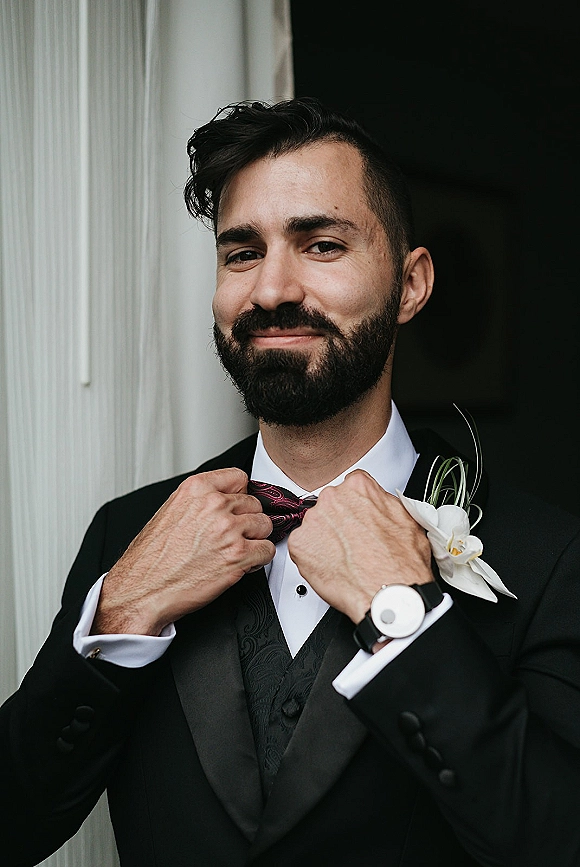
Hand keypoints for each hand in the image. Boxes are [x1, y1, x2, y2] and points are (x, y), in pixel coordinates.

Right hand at [92, 468, 274, 635]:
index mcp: (196, 489)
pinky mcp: (238, 555)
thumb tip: (225, 499)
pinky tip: (241, 564)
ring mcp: (228, 529)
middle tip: (232, 536)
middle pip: (254, 503)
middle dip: (246, 521)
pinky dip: (258, 560)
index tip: (236, 507)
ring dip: (255, 540)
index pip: (239, 478)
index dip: (239, 495)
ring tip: (234, 550)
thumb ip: (200, 500)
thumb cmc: (152, 558)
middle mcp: (214, 505)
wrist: (143, 590)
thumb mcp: (171, 511)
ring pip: (264, 525)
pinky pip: (267, 550)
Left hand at [287, 470, 432, 623]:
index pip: (350, 487)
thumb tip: (376, 502)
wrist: (388, 595)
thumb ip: (383, 502)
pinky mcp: (299, 544)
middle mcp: (332, 498)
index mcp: (358, 486)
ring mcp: (313, 520)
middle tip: (353, 543)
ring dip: (324, 539)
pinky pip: (302, 547)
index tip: (357, 519)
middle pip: (330, 505)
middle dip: (339, 522)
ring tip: (345, 558)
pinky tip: (332, 567)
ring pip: (315, 526)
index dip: (355, 507)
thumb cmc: (400, 563)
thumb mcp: (406, 518)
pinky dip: (312, 558)